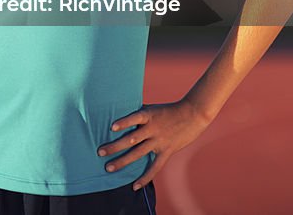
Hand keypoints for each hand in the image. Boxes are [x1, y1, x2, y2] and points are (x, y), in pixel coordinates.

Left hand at [96, 98, 212, 190]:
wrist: (193, 114)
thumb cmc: (168, 110)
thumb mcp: (151, 108)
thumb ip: (137, 113)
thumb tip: (117, 110)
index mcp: (148, 115)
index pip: (134, 118)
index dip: (124, 123)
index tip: (111, 128)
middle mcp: (152, 129)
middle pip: (131, 139)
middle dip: (114, 146)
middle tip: (100, 152)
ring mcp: (159, 141)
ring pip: (138, 153)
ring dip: (122, 161)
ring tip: (108, 168)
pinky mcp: (166, 151)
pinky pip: (154, 167)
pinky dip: (145, 177)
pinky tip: (134, 186)